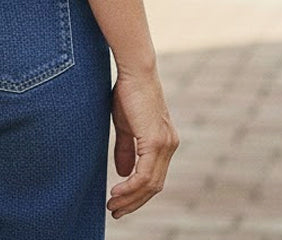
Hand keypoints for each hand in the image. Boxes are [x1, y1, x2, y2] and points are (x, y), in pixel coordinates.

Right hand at [106, 67, 178, 217]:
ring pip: (150, 184)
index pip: (154, 177)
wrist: (135, 71)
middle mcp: (169, 146)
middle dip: (134, 202)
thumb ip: (126, 149)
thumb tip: (123, 173)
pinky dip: (131, 187)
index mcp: (164, 142)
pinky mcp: (155, 141)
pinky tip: (116, 190)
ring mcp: (164, 145)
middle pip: (154, 186)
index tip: (119, 201)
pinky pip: (144, 174)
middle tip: (116, 211)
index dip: (137, 193)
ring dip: (130, 198)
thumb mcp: (125, 125)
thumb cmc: (128, 92)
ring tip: (113, 204)